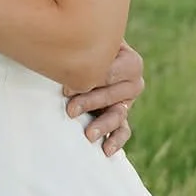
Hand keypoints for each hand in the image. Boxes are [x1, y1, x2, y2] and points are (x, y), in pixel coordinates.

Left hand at [64, 40, 143, 156]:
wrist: (80, 57)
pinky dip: (117, 140)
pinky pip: (123, 131)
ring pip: (118, 115)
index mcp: (130, 60)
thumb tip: (63, 57)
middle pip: (113, 94)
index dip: (90, 80)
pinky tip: (106, 150)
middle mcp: (133, 82)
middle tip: (70, 110)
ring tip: (88, 135)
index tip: (66, 89)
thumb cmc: (81, 46)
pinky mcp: (118, 116)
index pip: (111, 72)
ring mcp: (126, 101)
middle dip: (91, 102)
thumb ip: (84, 49)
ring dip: (103, 125)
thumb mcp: (85, 44)